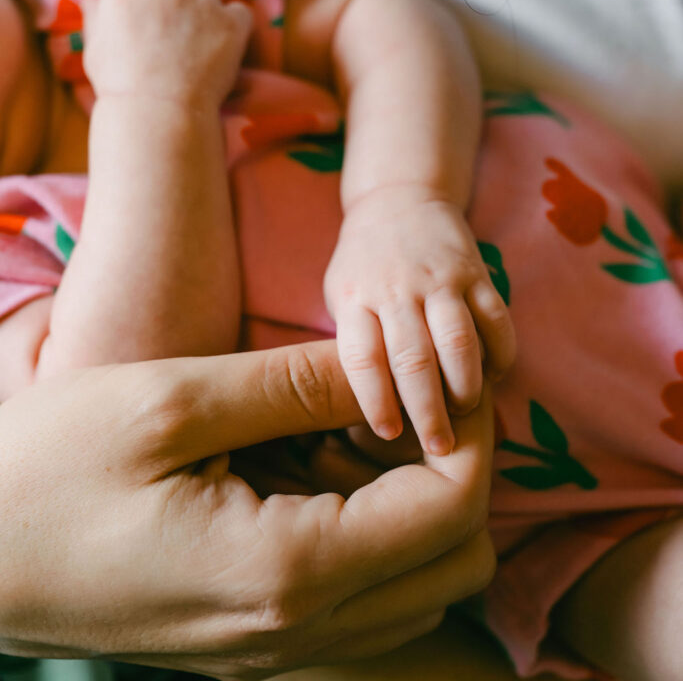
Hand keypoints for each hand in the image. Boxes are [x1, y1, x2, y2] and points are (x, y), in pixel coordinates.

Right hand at [0, 340, 495, 676]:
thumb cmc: (50, 471)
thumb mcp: (170, 402)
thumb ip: (293, 385)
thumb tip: (383, 363)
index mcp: (288, 571)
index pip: (451, 511)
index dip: (472, 436)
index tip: (445, 376)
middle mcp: (297, 632)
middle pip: (455, 562)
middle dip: (453, 474)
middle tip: (397, 402)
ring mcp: (273, 650)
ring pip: (416, 592)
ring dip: (414, 510)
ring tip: (350, 436)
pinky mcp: (248, 644)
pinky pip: (359, 605)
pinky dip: (371, 539)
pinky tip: (311, 476)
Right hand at [83, 0, 252, 108]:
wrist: (158, 111)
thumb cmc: (119, 85)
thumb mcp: (93, 48)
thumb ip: (95, 16)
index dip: (133, 3)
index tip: (138, 25)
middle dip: (168, 9)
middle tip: (168, 46)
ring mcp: (200, 0)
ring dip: (201, 16)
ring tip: (195, 53)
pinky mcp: (230, 20)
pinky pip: (238, 13)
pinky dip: (233, 27)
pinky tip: (224, 49)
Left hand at [324, 185, 515, 454]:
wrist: (398, 199)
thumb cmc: (364, 265)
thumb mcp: (342, 296)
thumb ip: (358, 344)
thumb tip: (377, 413)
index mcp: (355, 299)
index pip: (362, 359)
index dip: (375, 400)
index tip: (387, 434)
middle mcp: (395, 290)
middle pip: (413, 358)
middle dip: (428, 409)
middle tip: (440, 446)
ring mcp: (437, 279)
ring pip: (458, 340)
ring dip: (466, 385)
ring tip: (467, 412)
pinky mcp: (474, 270)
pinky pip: (495, 318)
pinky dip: (500, 354)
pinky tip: (495, 376)